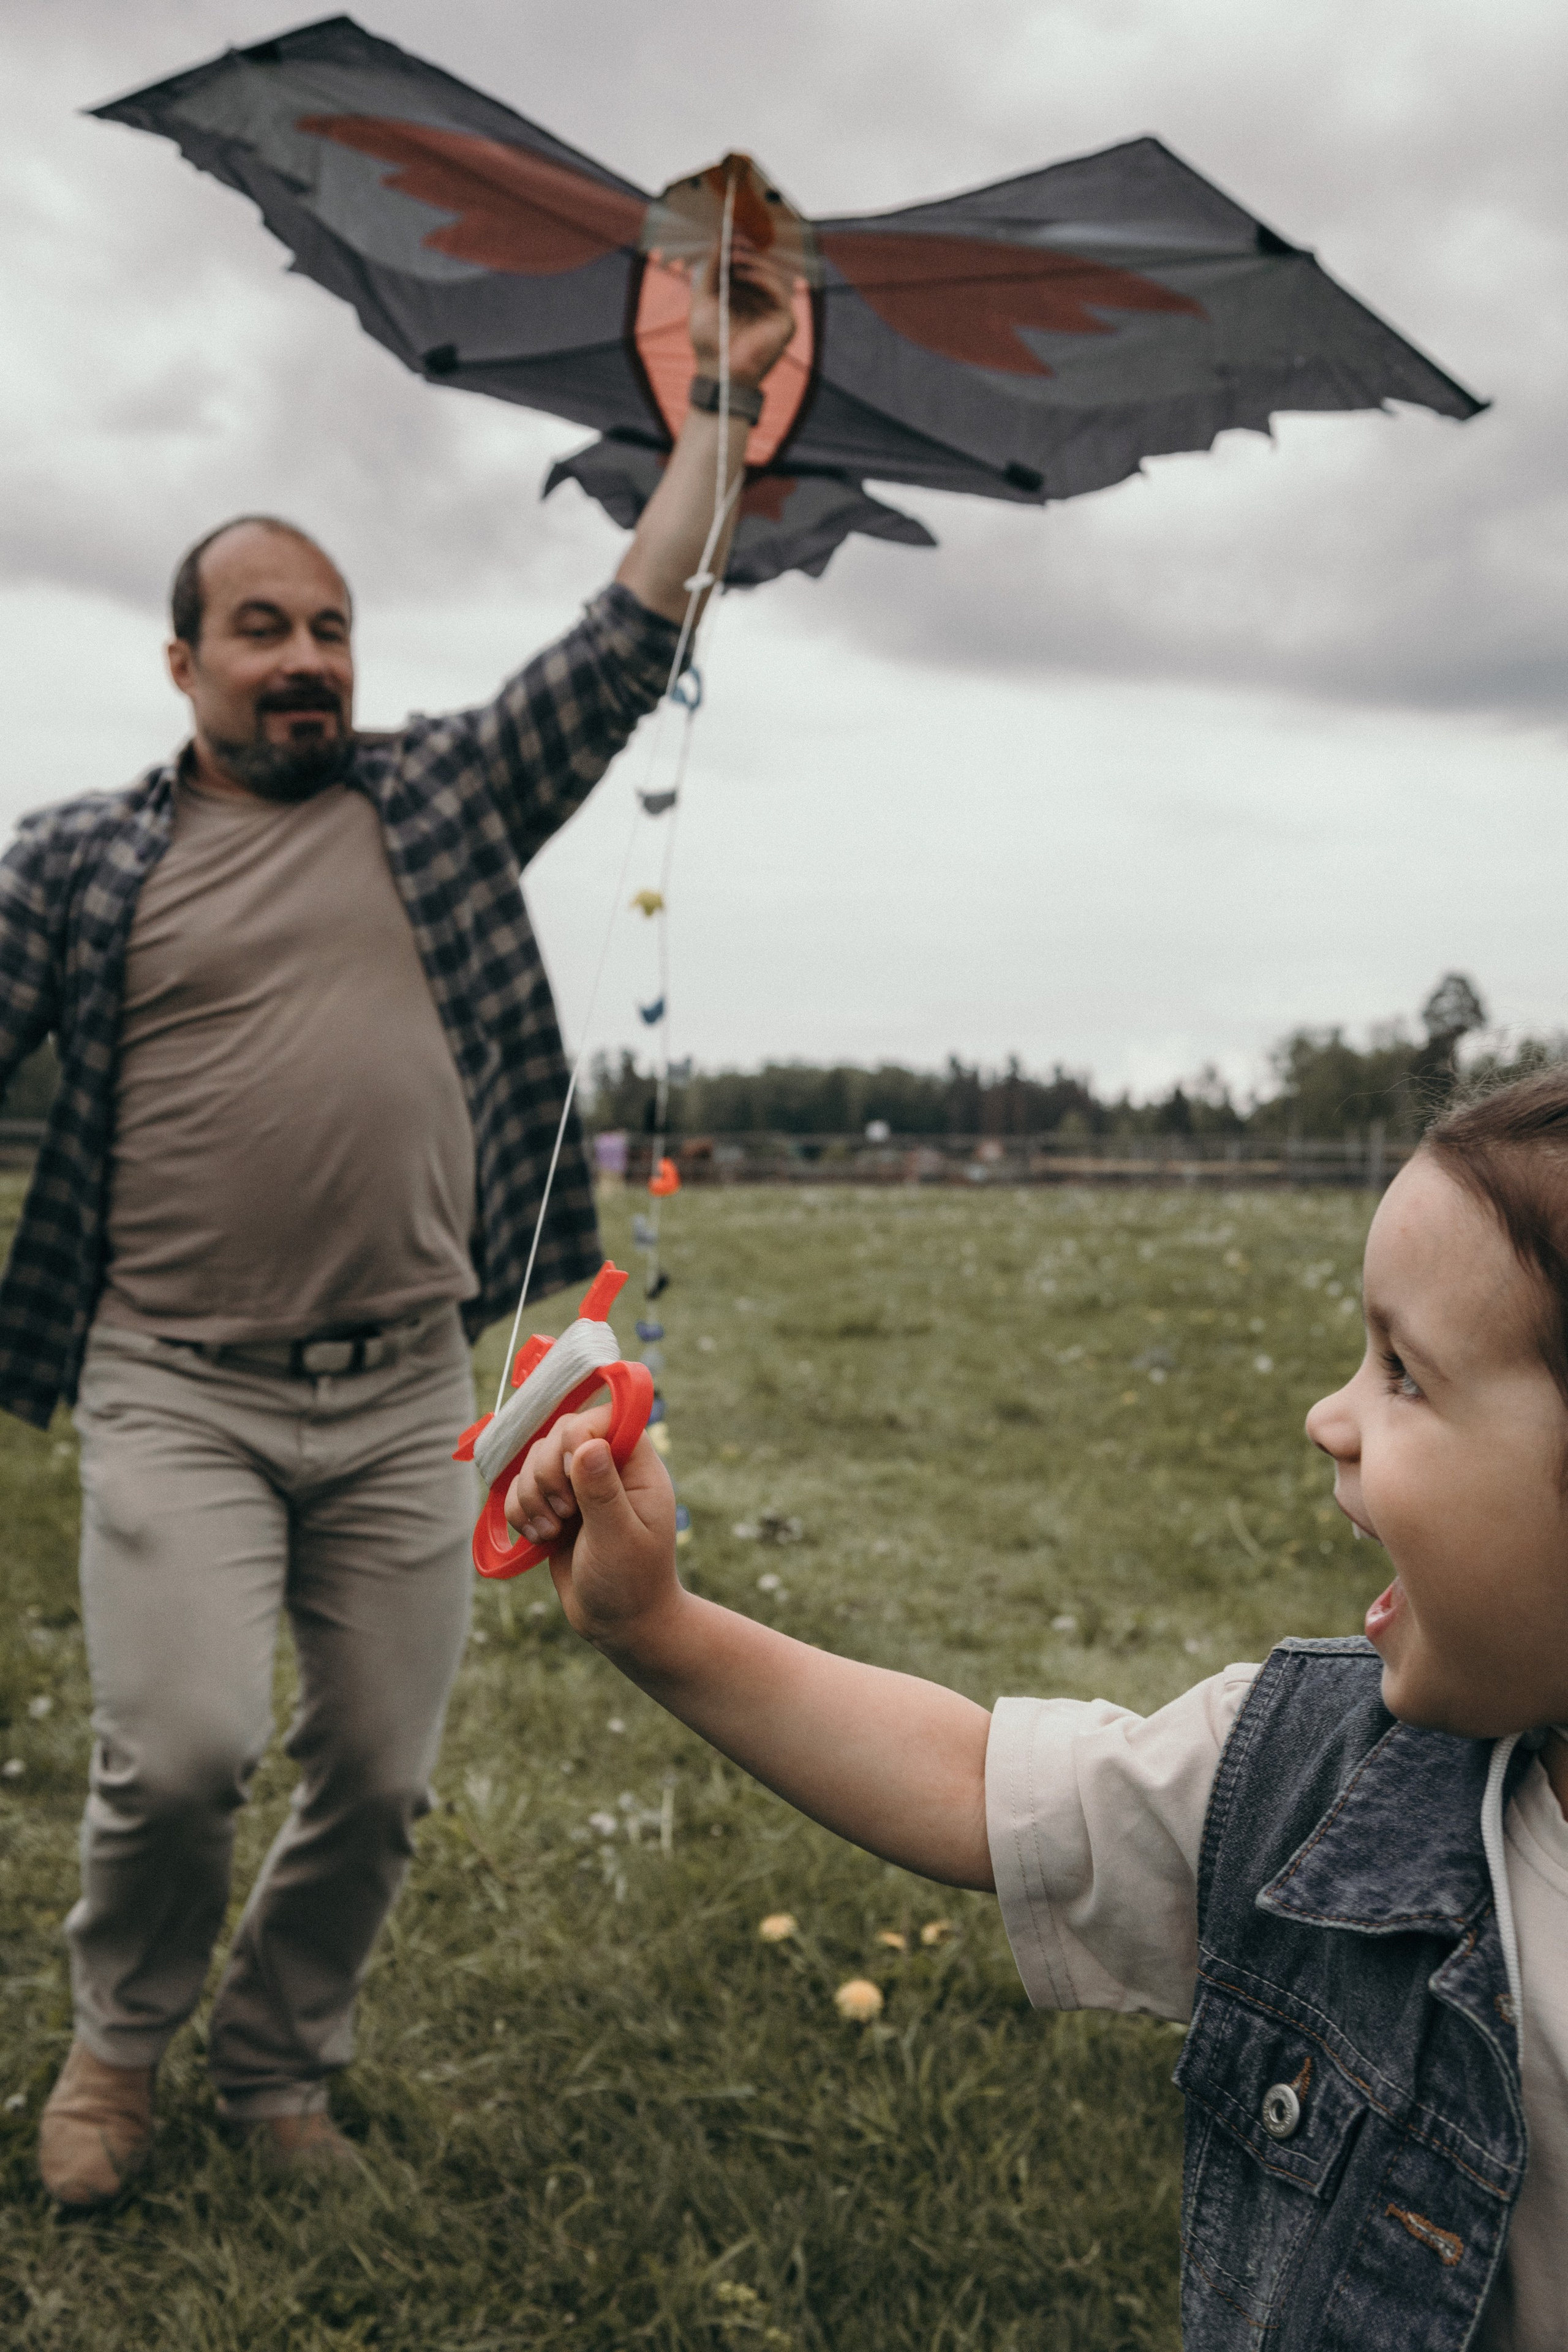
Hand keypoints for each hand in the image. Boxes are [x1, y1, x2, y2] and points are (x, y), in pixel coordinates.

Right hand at [504, 1409, 679, 1657]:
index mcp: (636, 1466)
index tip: (573, 1475)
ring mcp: (577, 1485)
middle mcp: (607, 1466)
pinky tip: (539, 1539)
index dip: (577, 1436)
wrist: (619, 1622)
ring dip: (530, 1497)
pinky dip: (520, 1512)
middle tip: (564, 1514)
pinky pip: (518, 1489)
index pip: (603, 1417)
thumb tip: (588, 1445)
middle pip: (558, 1432)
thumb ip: (602, 1492)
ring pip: (533, 1460)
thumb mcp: (619, 1538)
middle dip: (547, 1473)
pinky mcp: (552, 1506)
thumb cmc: (632, 1582)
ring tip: (552, 1532)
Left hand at [688, 235, 795, 388]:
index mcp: (743, 296)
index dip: (738, 246)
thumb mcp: (703, 297)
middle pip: (760, 265)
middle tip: (731, 238)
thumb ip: (711, 267)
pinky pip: (779, 290)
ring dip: (751, 260)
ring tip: (733, 255)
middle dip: (745, 249)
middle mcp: (760, 302)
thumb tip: (720, 235)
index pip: (746, 264)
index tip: (727, 230)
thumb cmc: (708, 342)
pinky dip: (761, 276)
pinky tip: (743, 272)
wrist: (718, 372)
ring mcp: (774, 311)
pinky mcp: (785, 322)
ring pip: (770, 273)